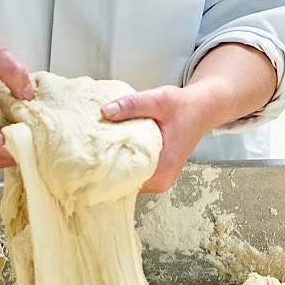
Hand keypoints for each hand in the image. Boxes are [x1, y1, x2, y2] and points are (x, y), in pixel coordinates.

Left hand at [101, 44, 277, 192]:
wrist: (201, 110)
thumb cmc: (183, 106)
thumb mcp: (159, 99)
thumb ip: (133, 105)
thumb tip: (104, 111)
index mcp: (162, 168)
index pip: (125, 182)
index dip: (104, 175)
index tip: (85, 164)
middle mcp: (160, 180)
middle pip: (124, 185)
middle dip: (105, 172)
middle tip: (83, 156)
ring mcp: (159, 180)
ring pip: (127, 181)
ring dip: (113, 168)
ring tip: (93, 153)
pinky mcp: (156, 174)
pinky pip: (133, 175)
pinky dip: (122, 165)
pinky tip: (109, 152)